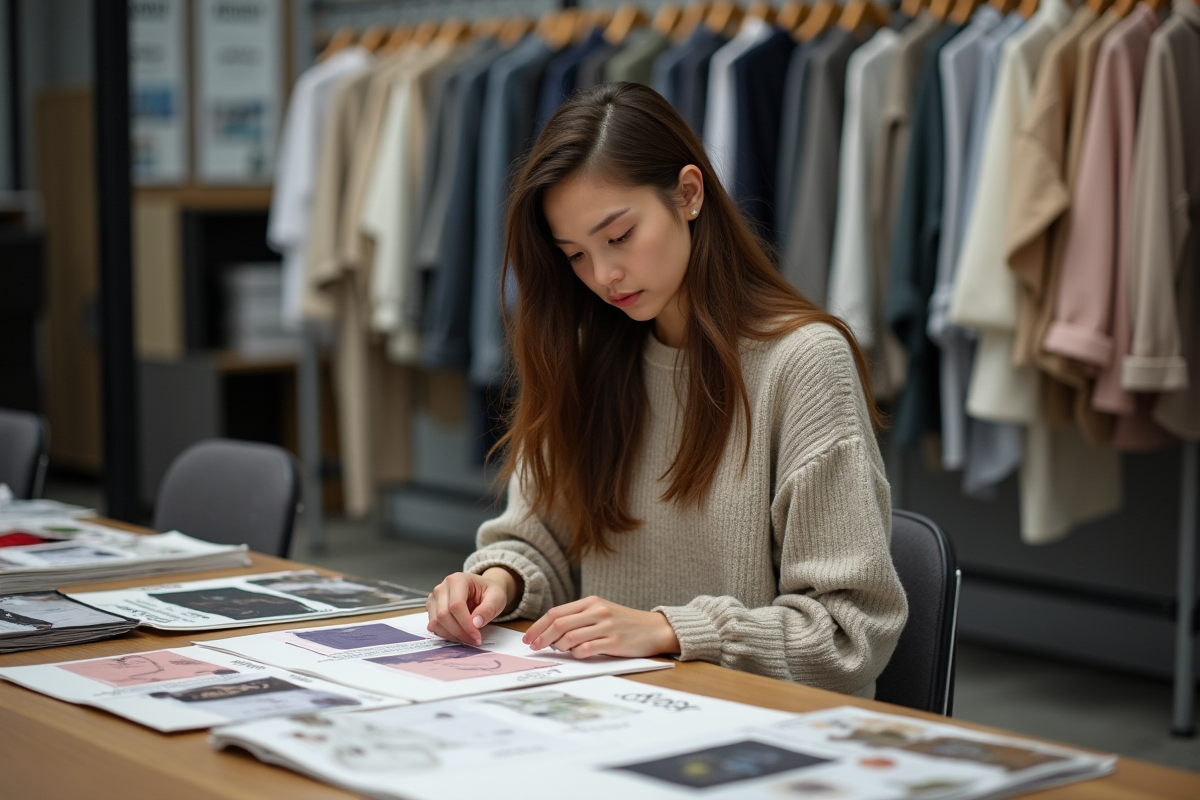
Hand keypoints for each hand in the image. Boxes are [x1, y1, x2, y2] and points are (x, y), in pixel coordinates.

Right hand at [426, 568, 516, 645]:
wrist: (483, 589)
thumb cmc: (489, 591)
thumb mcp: (497, 598)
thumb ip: (488, 610)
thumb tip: (475, 623)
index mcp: (457, 580)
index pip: (456, 605)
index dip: (466, 624)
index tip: (476, 635)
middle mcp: (442, 587)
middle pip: (443, 615)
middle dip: (459, 632)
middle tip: (473, 639)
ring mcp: (435, 598)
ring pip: (436, 622)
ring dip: (451, 634)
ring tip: (467, 637)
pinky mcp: (432, 608)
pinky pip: (433, 625)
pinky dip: (445, 633)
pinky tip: (459, 633)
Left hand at [522, 596, 679, 659]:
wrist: (654, 628)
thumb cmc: (624, 622)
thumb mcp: (601, 612)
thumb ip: (579, 619)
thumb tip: (550, 633)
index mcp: (590, 602)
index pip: (556, 612)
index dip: (538, 626)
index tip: (528, 638)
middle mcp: (597, 611)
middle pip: (559, 624)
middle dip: (542, 638)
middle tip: (534, 648)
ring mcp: (606, 626)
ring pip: (570, 637)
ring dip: (559, 647)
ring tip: (559, 651)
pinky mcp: (614, 641)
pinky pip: (587, 649)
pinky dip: (577, 654)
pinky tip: (577, 654)